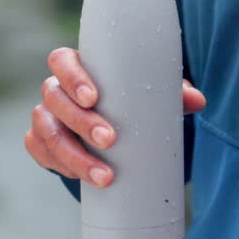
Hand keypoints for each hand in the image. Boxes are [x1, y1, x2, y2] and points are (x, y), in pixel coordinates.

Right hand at [24, 47, 206, 187]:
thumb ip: (173, 92)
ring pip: (47, 132)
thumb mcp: (150, 92)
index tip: (94, 98)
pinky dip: (60, 166)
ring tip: (104, 175)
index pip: (62, 61)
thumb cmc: (130, 99)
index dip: (73, 78)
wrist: (112, 126)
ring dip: (74, 156)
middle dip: (81, 122)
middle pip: (55, 99)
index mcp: (77, 68)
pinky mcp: (42, 143)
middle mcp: (56, 90)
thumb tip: (198, 100)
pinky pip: (40, 153)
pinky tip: (81, 178)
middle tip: (110, 139)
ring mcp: (45, 117)